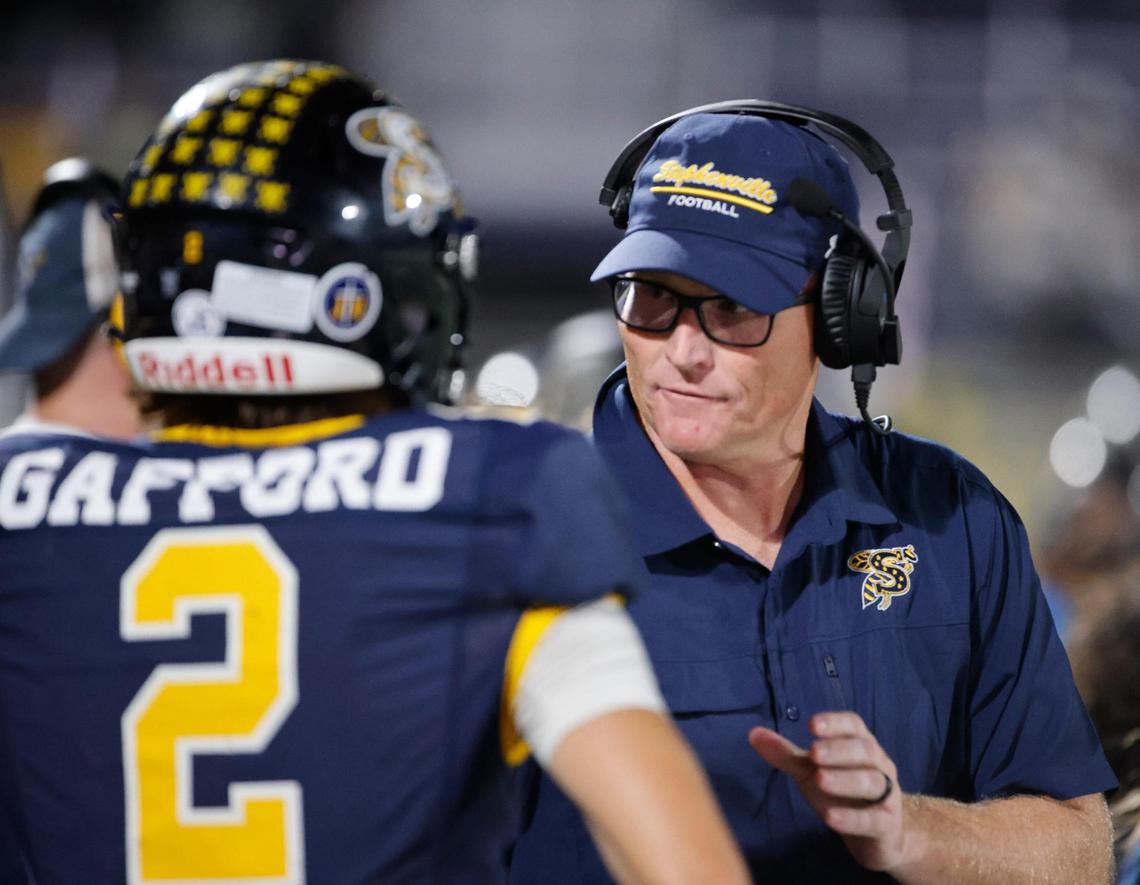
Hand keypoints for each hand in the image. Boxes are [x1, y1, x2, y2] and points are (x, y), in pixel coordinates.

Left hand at [749, 712, 907, 871]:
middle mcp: (879, 766)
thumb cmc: (841, 793)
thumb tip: (753, 733)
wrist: (878, 835)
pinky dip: (852, 818)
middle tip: (813, 752)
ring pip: (872, 782)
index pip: (853, 726)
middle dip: (838, 749)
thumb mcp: (811, 771)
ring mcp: (886, 796)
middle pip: (865, 750)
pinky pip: (873, 820)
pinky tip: (830, 818)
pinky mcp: (886, 825)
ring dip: (845, 779)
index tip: (812, 725)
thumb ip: (786, 754)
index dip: (835, 723)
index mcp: (861, 745)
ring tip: (819, 778)